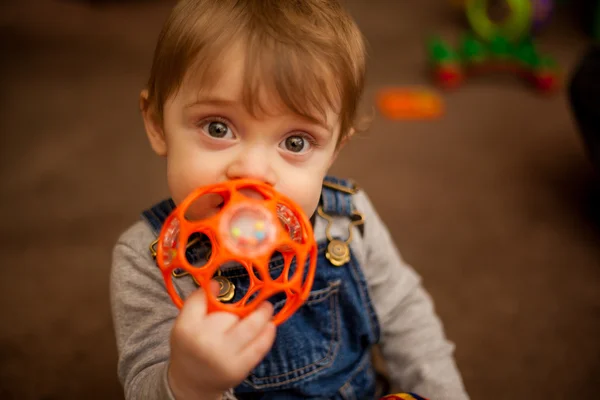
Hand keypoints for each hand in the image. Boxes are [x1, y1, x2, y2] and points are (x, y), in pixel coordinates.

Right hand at [167, 281, 275, 399]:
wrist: (190, 383)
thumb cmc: (190, 347)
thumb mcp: (184, 325)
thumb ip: (197, 304)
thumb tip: (217, 283)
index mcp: (186, 328)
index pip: (201, 300)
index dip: (213, 288)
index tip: (220, 284)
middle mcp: (205, 342)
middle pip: (231, 314)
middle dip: (241, 308)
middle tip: (253, 302)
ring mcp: (223, 356)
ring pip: (250, 328)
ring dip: (263, 315)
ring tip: (267, 308)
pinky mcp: (238, 368)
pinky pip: (259, 347)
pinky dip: (267, 334)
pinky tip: (270, 325)